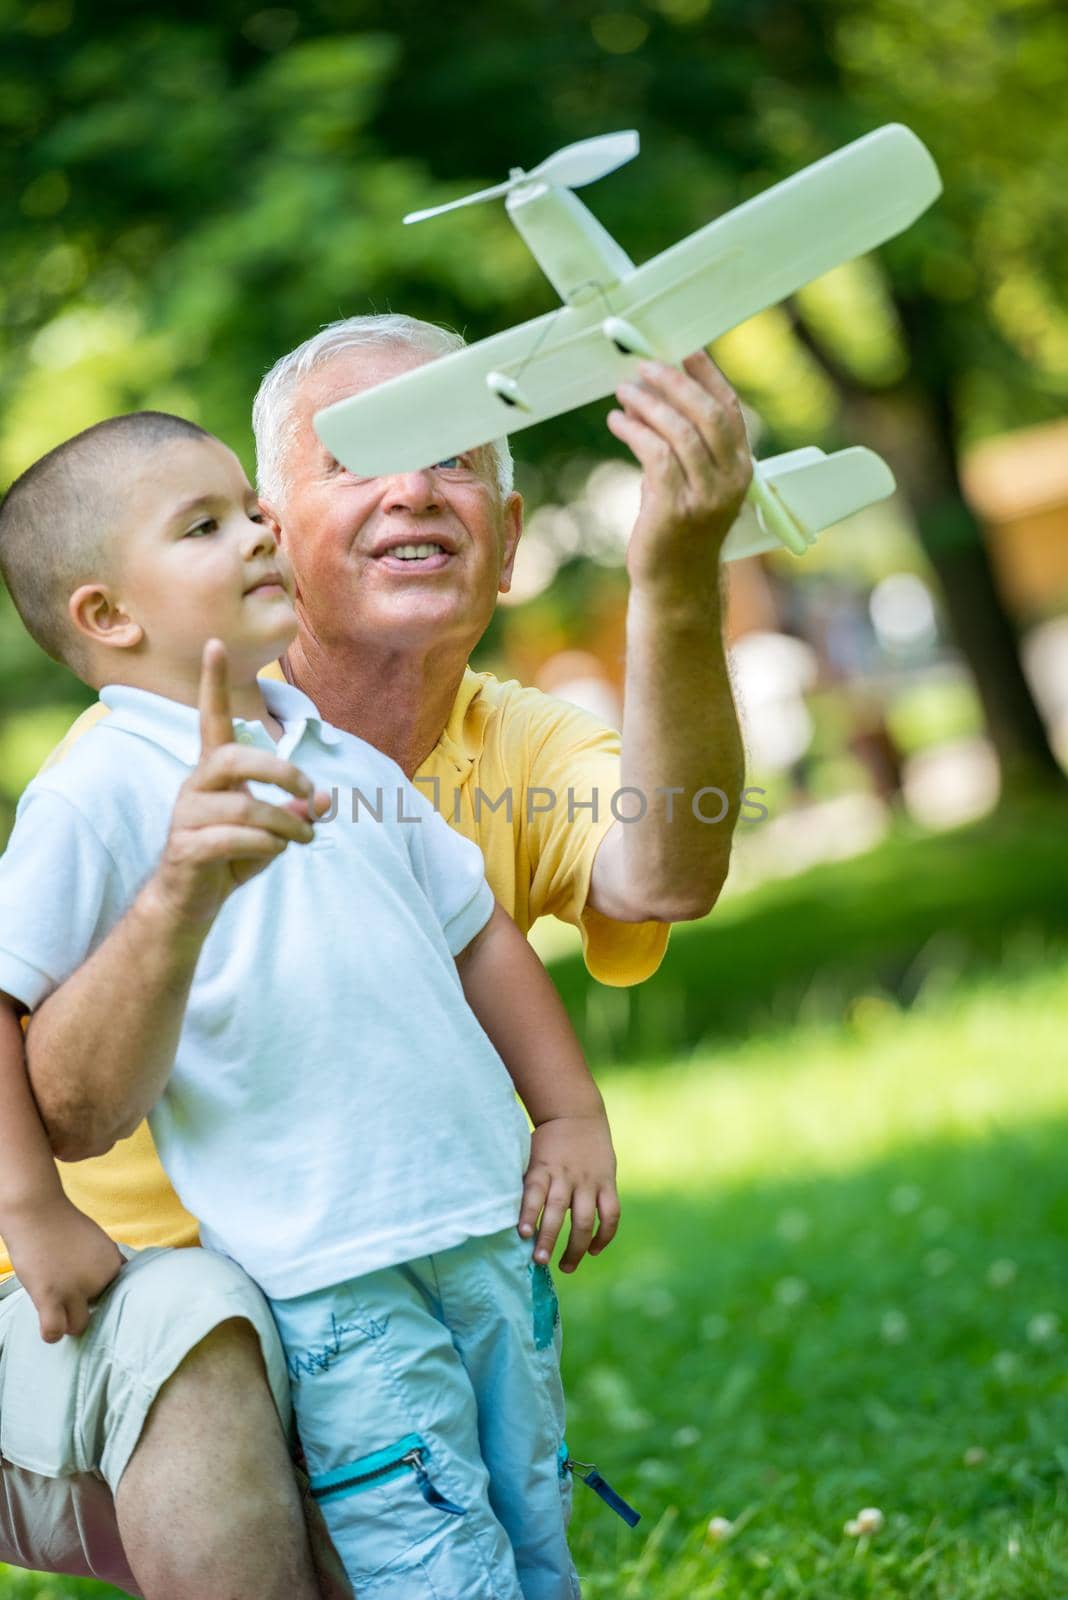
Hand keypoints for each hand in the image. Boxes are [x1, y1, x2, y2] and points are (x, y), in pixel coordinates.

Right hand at [4, 1195, 123, 1341]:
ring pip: (79, 1326)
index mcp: (113, 1264)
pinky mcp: (50, 1296)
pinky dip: (52, 1334)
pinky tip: (48, 1325)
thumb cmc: (62, 1224)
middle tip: (68, 1298)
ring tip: (58, 1312)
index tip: (86, 1293)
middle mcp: (99, 1278)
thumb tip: (114, 1281)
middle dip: (84, 1307)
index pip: (116, 1296)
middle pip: (98, 1311)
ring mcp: (75, 1289)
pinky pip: (54, 1331)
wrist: (37, 1210)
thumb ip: (106, 1262)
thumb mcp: (97, 1241)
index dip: (99, 1296)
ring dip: (68, 1323)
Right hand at [152, 640, 329, 928]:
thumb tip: (326, 800)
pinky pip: (235, 839)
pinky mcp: (186, 848)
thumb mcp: (272, 832)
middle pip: (235, 758)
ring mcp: (186, 816)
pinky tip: (276, 851)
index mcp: (213, 772)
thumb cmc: (231, 857)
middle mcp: (195, 786)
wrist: (189, 903)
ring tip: (305, 836)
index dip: (212, 683)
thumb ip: (296, 812)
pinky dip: (267, 845)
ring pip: (245, 806)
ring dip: (287, 822)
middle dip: (282, 772)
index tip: (215, 642)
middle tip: (310, 791)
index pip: (211, 720)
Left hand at [518, 1111, 619, 1273]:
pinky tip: (593, 1251)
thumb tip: (501, 1214)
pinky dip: (604, 1235)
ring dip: (576, 1246)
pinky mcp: (608, 1183)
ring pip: (585, 1218)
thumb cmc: (545, 1142)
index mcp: (543, 1167)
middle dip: (549, 1238)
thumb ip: (524, 1181)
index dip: (529, 1213)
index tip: (522, 1234)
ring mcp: (589, 1181)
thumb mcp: (529, 1154)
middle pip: (558, 1210)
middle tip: (539, 1261)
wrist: (577, 1114)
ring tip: (565, 1267)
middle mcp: (566, 1175)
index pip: (535, 1192)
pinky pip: (610, 1214)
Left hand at [608, 350, 752, 585]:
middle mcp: (730, 480)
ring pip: (681, 433)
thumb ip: (682, 443)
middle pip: (706, 414)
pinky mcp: (676, 510)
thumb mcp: (690, 480)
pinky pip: (656, 456)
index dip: (707, 376)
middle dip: (674, 383)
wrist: (676, 583)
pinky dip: (635, 432)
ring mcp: (706, 496)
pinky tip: (618, 421)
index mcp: (741, 468)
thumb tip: (654, 394)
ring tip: (624, 390)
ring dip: (650, 405)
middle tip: (643, 365)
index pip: (729, 408)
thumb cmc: (678, 528)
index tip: (683, 350)